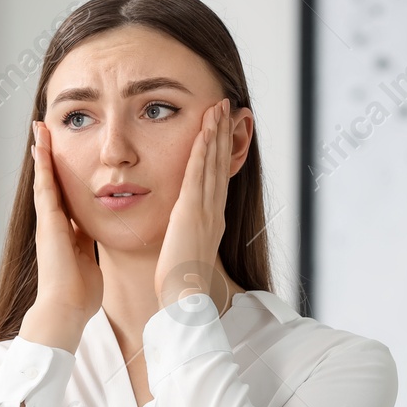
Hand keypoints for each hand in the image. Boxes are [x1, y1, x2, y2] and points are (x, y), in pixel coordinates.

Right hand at [19, 121, 103, 352]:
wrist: (66, 309)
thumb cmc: (80, 293)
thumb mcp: (89, 260)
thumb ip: (89, 244)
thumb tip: (97, 234)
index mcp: (67, 232)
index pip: (66, 196)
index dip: (65, 175)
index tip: (65, 155)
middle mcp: (54, 224)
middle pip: (52, 182)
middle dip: (49, 157)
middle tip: (45, 130)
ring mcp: (48, 222)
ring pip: (44, 179)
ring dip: (41, 153)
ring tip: (39, 129)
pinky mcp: (47, 223)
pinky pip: (44, 188)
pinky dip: (42, 166)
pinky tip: (40, 145)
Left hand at [154, 98, 234, 312]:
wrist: (184, 298)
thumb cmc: (180, 285)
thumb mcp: (184, 254)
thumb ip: (184, 238)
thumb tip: (181, 233)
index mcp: (211, 221)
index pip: (217, 179)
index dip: (221, 152)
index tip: (222, 130)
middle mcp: (213, 211)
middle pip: (219, 164)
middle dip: (223, 134)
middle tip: (227, 107)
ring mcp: (205, 210)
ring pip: (212, 163)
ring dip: (215, 133)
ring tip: (218, 107)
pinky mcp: (191, 211)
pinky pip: (197, 173)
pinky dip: (202, 150)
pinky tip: (204, 130)